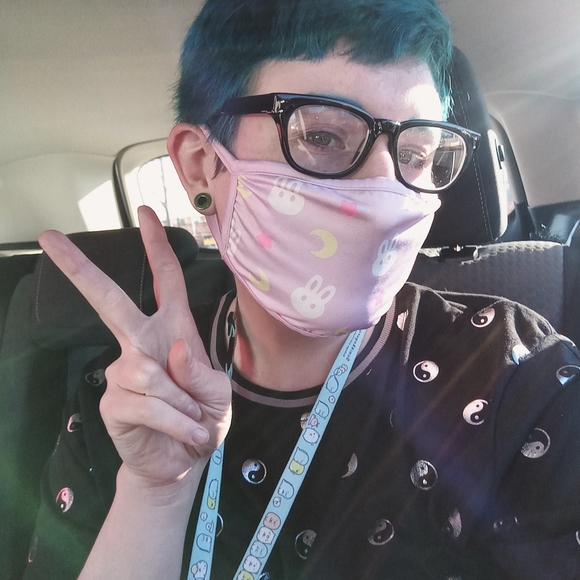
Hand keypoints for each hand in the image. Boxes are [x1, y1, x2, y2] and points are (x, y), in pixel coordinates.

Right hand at [39, 206, 231, 487]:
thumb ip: (202, 371)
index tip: (146, 212)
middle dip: (82, 270)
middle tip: (50, 238)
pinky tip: (184, 433)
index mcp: (173, 330)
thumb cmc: (203, 418)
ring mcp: (124, 371)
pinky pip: (149, 404)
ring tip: (193, 420)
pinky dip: (177, 421)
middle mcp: (142, 343)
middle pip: (111, 301)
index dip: (158, 246)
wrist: (184, 460)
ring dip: (184, 404)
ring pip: (151, 374)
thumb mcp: (218, 393)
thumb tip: (174, 349)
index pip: (166, 280)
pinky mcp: (112, 402)